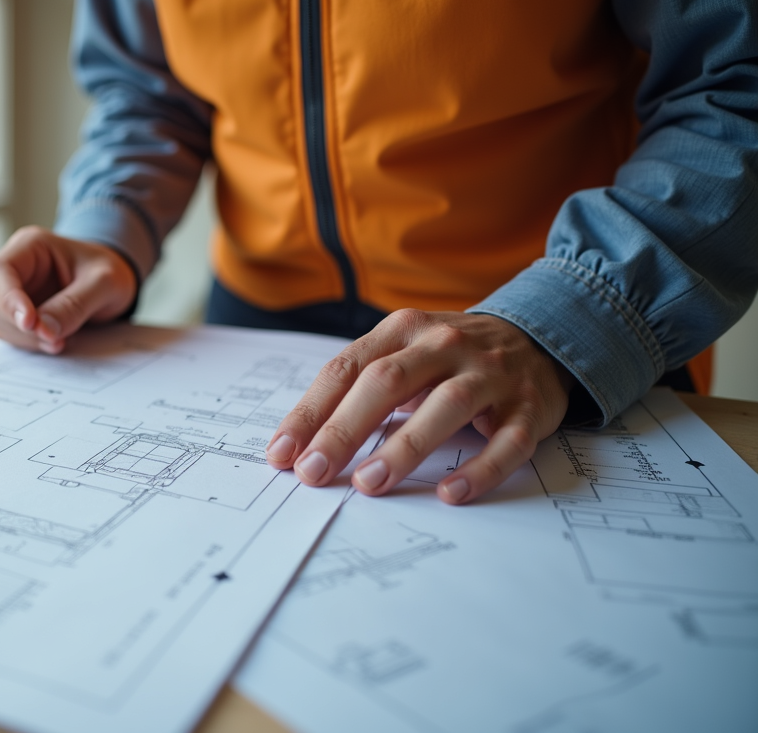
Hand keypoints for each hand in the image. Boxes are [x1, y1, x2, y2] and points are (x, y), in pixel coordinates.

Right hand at [0, 227, 136, 353]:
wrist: (116, 283)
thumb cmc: (111, 272)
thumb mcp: (104, 283)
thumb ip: (74, 304)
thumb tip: (43, 329)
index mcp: (31, 246)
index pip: (0, 271)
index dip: (8, 299)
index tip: (30, 323)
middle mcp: (16, 267)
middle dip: (19, 325)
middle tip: (54, 338)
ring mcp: (15, 291)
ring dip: (25, 338)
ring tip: (60, 340)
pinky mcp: (19, 313)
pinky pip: (11, 333)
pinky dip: (30, 343)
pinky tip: (56, 341)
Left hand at [264, 310, 572, 503]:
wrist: (539, 340)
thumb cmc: (449, 360)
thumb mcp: (401, 356)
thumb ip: (356, 389)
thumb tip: (299, 445)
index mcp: (403, 330)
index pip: (346, 369)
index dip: (310, 412)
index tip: (283, 453)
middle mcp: (444, 345)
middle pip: (387, 383)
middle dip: (344, 430)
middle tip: (313, 473)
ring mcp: (490, 374)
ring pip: (446, 406)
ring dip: (404, 447)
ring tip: (369, 483)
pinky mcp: (528, 407)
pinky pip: (506, 441)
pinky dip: (480, 469)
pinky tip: (450, 493)